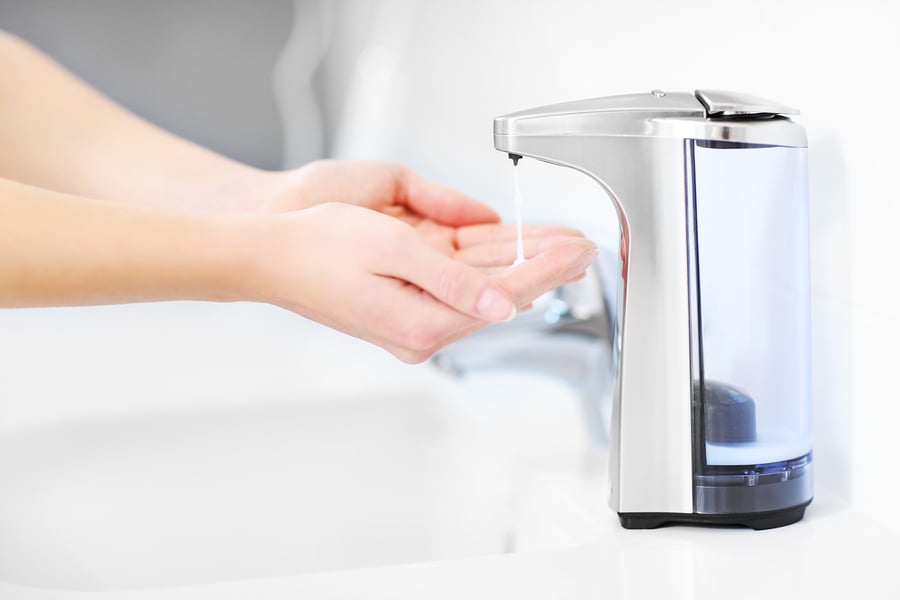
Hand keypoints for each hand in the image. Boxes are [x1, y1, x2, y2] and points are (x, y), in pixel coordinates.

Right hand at [237, 203, 597, 362]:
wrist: (270, 258)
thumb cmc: (317, 250)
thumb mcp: (391, 252)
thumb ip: (454, 281)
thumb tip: (505, 304)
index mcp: (423, 321)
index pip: (503, 293)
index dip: (546, 268)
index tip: (578, 251)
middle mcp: (423, 329)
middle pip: (500, 295)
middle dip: (544, 267)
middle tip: (584, 248)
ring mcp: (415, 321)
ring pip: (484, 289)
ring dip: (522, 266)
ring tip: (560, 248)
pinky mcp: (407, 309)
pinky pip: (461, 287)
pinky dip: (491, 269)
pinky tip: (512, 256)